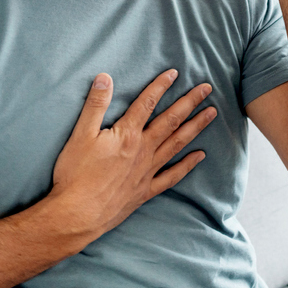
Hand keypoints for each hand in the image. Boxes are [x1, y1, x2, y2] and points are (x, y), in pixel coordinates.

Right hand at [46, 70, 216, 241]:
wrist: (77, 215)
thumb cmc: (75, 175)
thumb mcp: (80, 135)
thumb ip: (95, 105)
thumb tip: (104, 78)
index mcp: (127, 135)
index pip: (147, 103)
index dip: (160, 86)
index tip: (174, 73)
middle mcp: (143, 150)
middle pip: (171, 121)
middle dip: (190, 102)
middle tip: (207, 88)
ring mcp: (147, 171)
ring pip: (177, 144)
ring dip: (196, 127)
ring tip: (212, 113)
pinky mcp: (145, 190)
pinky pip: (172, 176)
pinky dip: (187, 165)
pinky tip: (200, 156)